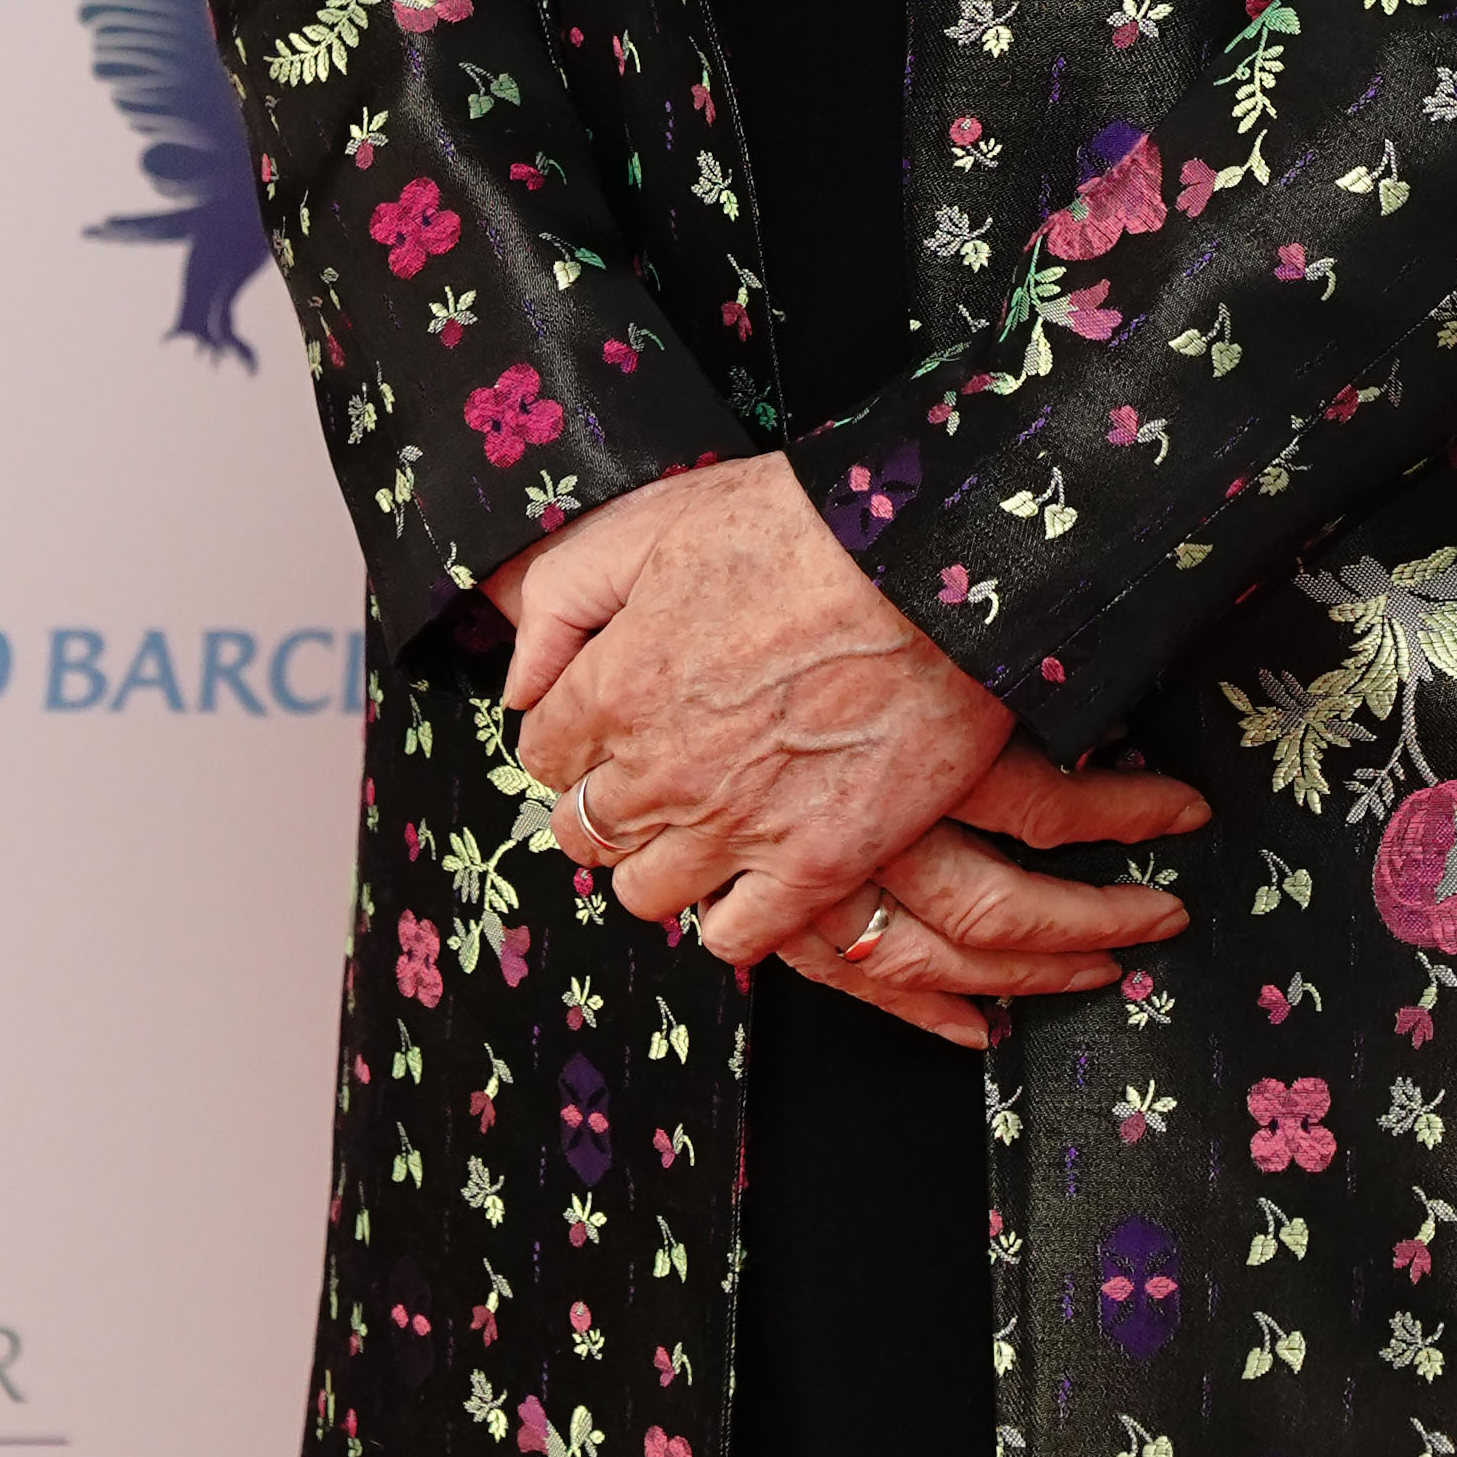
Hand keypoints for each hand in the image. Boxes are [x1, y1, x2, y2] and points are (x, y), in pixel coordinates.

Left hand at [490, 459, 1203, 1050]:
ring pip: (645, 893)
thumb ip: (562, 596)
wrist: (938, 564)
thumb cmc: (808, 528)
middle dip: (609, 799)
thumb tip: (518, 679)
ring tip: (709, 817)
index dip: (575, 732)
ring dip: (664, 859)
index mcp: (614, 690)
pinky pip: (735, 936)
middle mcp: (660, 773)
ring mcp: (737, 828)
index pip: (542, 754)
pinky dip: (737, 912)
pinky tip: (759, 865)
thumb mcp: (656, 519)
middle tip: (660, 767)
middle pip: (583, 830)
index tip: (616, 717)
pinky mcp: (816, 864)